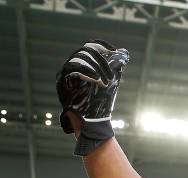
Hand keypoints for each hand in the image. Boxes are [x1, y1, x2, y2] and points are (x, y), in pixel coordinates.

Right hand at [56, 39, 128, 155]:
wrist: (92, 120)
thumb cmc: (101, 102)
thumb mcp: (111, 82)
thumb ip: (116, 67)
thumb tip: (124, 53)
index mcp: (84, 65)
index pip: (89, 47)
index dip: (101, 45)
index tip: (113, 50)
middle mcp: (73, 67)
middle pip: (84, 51)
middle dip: (100, 60)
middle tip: (110, 74)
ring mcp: (66, 73)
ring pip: (78, 58)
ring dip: (95, 67)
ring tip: (105, 81)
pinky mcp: (62, 81)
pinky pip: (72, 68)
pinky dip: (86, 72)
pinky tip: (97, 80)